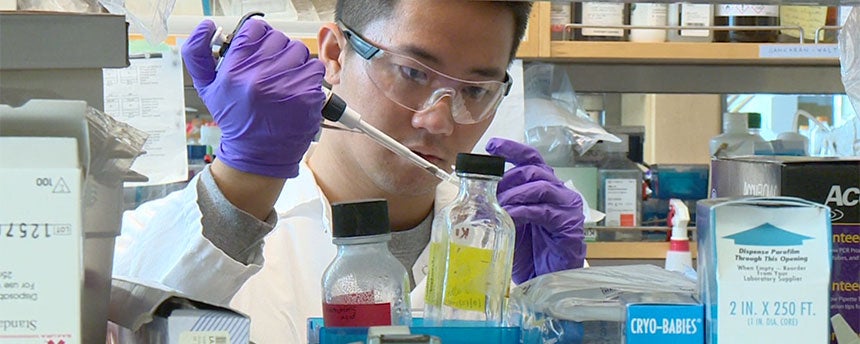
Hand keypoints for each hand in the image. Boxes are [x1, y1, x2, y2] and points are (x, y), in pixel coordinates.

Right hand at [181, 19, 324, 177]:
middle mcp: (261, 77)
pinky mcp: (308, 96)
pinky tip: (296, 89)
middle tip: (270, 69)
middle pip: (279, 38)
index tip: (258, 47)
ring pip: (299, 50)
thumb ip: (197, 53)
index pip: (254, 29)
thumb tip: (205, 26)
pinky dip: (309, 76)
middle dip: (275, 51)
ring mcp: (287, 86)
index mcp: (235, 71)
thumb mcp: (207, 88)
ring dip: (294, 62)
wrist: (258, 154)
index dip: (257, 35)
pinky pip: (315, 68)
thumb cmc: (235, 119)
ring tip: (283, 80)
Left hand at [485, 138, 585, 283]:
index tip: (492, 146)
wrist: (546, 278)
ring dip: (514, 194)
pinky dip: (523, 212)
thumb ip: (500, 205)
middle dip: (508, 178)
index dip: (512, 149)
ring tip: (498, 205)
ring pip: (540, 186)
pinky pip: (544, 211)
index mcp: (544, 185)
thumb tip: (475, 192)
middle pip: (533, 170)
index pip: (531, 158)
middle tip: (490, 192)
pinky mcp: (569, 224)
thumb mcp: (510, 221)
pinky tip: (510, 217)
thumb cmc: (529, 250)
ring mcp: (567, 206)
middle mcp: (558, 191)